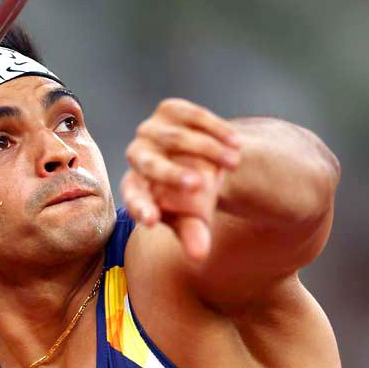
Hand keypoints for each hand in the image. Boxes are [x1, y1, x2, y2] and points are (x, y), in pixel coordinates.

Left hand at [121, 98, 242, 260]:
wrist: (202, 161)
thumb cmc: (192, 199)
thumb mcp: (195, 219)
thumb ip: (193, 236)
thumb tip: (199, 257)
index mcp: (135, 187)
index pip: (133, 197)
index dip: (140, 208)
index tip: (151, 221)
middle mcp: (137, 156)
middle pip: (149, 164)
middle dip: (172, 175)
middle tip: (199, 187)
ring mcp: (151, 130)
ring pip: (176, 139)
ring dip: (207, 150)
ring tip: (235, 164)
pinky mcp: (169, 110)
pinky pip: (191, 116)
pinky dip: (215, 129)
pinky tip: (235, 143)